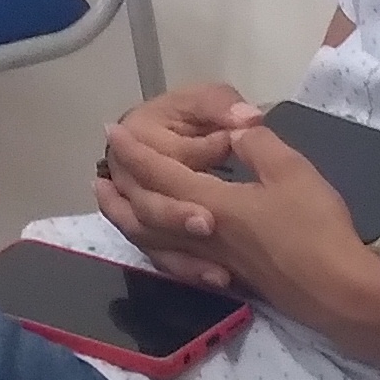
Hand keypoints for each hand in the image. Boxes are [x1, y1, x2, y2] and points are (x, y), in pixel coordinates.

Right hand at [93, 86, 261, 282]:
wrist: (177, 132)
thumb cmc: (196, 113)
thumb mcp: (210, 98)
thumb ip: (223, 106)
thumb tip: (248, 117)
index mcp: (140, 136)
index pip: (159, 157)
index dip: (190, 158)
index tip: (223, 155)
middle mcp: (130, 177)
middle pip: (146, 206)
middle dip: (174, 216)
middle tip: (208, 223)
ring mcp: (142, 208)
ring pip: (149, 239)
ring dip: (181, 256)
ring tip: (218, 271)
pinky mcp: (159, 233)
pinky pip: (164, 258)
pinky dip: (188, 270)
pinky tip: (220, 280)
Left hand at [105, 113, 379, 330]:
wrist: (335, 291)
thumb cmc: (314, 227)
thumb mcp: (291, 171)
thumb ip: (257, 145)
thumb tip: (236, 131)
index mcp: (211, 204)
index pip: (161, 174)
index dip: (135, 152)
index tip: (113, 131)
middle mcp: (200, 235)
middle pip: (144, 213)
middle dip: (119, 189)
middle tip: (101, 170)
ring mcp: (212, 260)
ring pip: (153, 240)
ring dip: (127, 219)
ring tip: (113, 205)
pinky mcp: (227, 276)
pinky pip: (175, 259)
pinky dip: (156, 246)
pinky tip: (160, 241)